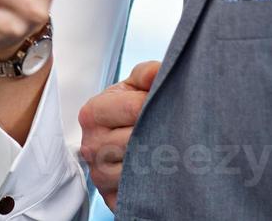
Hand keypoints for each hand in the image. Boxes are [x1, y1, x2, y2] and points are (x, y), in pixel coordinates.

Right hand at [78, 60, 159, 208]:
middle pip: (138, 140)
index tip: (171, 104)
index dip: (158, 104)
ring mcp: (100, 175)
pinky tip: (163, 173)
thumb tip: (159, 72)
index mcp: (92, 113)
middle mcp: (91, 146)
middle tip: (180, 131)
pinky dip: (154, 186)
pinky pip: (137, 197)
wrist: (120, 143)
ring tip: (173, 151)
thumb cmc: (127, 112)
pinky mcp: (112, 199)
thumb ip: (145, 74)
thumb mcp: (133, 87)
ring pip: (140, 169)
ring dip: (162, 161)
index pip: (134, 108)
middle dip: (163, 134)